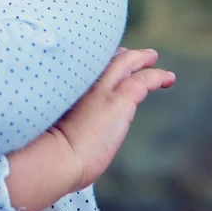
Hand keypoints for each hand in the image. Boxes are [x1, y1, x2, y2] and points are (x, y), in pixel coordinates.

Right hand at [52, 47, 174, 192]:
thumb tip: (61, 138)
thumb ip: (59, 127)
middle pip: (102, 60)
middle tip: (130, 53)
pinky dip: (156, 77)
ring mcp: (101, 90)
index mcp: (63, 89)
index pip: (84, 69)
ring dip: (140, 59)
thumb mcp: (47, 132)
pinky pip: (143, 82)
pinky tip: (167, 78)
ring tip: (153, 58)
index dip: (96, 65)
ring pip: (125, 63)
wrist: (52, 157)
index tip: (104, 63)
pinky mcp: (119, 102)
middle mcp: (81, 83)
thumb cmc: (44, 154)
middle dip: (118, 55)